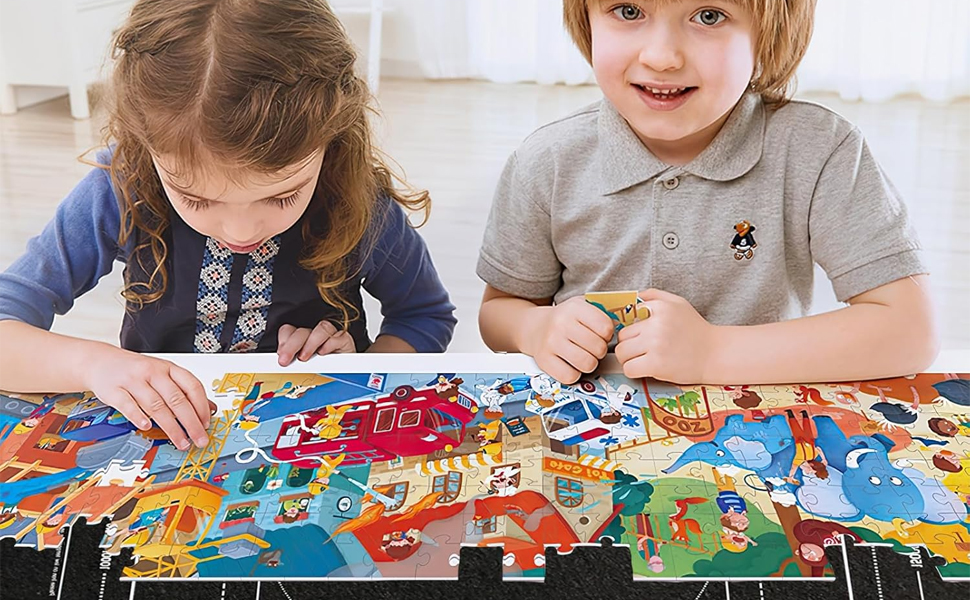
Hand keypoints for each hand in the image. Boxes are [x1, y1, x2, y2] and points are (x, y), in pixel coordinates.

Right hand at [84, 346, 213, 449]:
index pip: (192, 386)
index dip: (202, 407)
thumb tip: (210, 408)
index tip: (207, 424)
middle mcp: (153, 372)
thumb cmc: (136, 370)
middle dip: (191, 423)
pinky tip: (147, 428)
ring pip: (156, 405)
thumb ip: (184, 390)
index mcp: (169, 368)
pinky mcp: (114, 390)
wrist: (101, 361)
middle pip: (177, 399)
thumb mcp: (163, 374)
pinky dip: (139, 417)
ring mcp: (133, 380)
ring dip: (171, 427)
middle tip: (199, 439)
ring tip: (181, 441)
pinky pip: (128, 405)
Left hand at [277, 320, 354, 365]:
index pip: (289, 331)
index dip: (284, 341)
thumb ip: (293, 365)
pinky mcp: (345, 340)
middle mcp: (315, 336)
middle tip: (286, 360)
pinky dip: (330, 344)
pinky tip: (323, 353)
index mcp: (303, 340)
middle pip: (302, 331)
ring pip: (321, 328)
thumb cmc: (326, 372)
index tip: (281, 356)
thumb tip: (281, 367)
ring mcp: (331, 336)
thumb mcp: (305, 370)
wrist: (348, 373)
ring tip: (305, 358)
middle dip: (292, 345)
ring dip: (311, 343)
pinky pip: (338, 336)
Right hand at [519, 296, 613, 383]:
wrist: (534, 327)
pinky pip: (570, 376)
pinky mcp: (544, 360)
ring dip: (589, 363)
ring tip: (583, 356)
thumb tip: (624, 330)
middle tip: (592, 348)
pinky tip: (571, 364)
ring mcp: (551, 343)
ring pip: (587, 364)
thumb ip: (603, 313)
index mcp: (574, 308)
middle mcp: (561, 324)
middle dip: (599, 351)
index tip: (601, 335)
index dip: (608, 334)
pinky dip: (574, 373)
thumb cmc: (565, 320)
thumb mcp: (582, 307)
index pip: (606, 328)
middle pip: (598, 348)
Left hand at [614, 288, 716, 383]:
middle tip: (639, 350)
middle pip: (622, 336)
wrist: (715, 354)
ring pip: (622, 352)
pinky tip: (644, 369)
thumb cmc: (696, 329)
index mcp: (661, 308)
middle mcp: (656, 325)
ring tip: (640, 359)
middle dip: (628, 344)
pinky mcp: (656, 365)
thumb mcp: (678, 303)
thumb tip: (633, 297)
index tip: (638, 335)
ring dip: (628, 358)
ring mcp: (656, 345)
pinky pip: (629, 368)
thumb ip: (655, 296)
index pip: (628, 316)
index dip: (631, 327)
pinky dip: (633, 371)